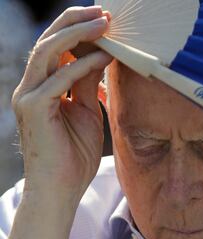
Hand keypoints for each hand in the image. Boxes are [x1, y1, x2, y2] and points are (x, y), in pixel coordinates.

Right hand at [12, 6, 112, 198]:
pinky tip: (103, 55)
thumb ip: (87, 84)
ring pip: (47, 52)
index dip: (80, 31)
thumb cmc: (75, 155)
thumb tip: (101, 56)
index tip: (107, 21)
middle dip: (76, 22)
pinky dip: (81, 65)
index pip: (58, 49)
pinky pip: (58, 79)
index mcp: (44, 87)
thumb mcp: (87, 112)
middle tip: (105, 11)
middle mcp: (31, 87)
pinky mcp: (34, 109)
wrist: (61, 190)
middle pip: (49, 42)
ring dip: (77, 34)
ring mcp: (29, 96)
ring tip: (104, 22)